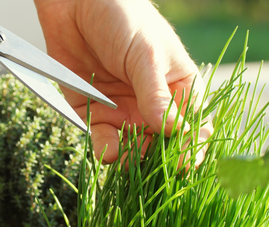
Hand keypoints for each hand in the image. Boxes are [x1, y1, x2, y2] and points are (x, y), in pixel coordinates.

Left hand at [33, 0, 211, 164]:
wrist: (75, 3)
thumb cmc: (122, 18)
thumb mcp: (145, 55)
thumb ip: (156, 94)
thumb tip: (175, 130)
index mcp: (177, 88)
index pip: (193, 126)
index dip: (192, 147)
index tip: (187, 162)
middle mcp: (153, 106)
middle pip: (163, 145)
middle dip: (161, 160)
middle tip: (156, 168)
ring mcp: (124, 112)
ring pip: (135, 149)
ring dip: (134, 159)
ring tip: (130, 161)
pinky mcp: (95, 114)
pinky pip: (103, 141)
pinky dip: (106, 150)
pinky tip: (109, 151)